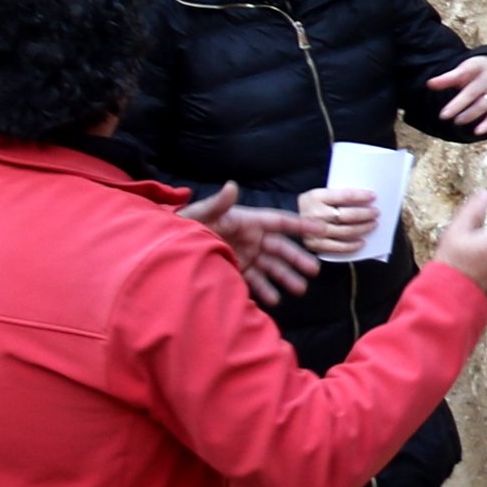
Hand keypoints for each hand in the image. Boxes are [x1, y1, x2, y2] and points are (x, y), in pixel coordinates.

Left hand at [181, 187, 322, 306]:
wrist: (164, 248)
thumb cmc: (183, 225)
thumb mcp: (199, 214)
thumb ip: (217, 203)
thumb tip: (232, 186)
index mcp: (245, 220)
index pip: (278, 221)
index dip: (299, 224)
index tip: (321, 228)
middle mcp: (249, 238)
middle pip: (279, 248)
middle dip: (296, 259)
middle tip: (313, 271)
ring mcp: (243, 255)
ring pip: (270, 267)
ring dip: (285, 278)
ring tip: (298, 290)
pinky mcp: (235, 269)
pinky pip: (255, 281)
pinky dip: (264, 290)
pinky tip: (274, 301)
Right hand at [294, 183, 379, 254]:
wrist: (285, 221)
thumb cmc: (308, 206)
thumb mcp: (317, 194)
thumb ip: (335, 196)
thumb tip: (362, 199)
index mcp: (316, 197)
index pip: (345, 195)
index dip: (361, 196)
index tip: (373, 196)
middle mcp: (316, 214)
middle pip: (348, 215)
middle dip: (365, 214)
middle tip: (376, 212)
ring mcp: (316, 231)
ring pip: (346, 231)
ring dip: (363, 228)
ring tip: (372, 224)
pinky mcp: (316, 245)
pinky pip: (339, 247)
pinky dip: (353, 245)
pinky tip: (362, 242)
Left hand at [430, 55, 486, 136]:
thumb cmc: (478, 72)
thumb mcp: (464, 70)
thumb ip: (447, 78)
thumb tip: (429, 84)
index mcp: (477, 66)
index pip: (462, 72)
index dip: (448, 79)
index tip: (431, 85)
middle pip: (472, 92)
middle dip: (458, 105)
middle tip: (443, 115)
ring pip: (484, 104)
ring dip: (470, 114)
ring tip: (457, 121)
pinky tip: (478, 132)